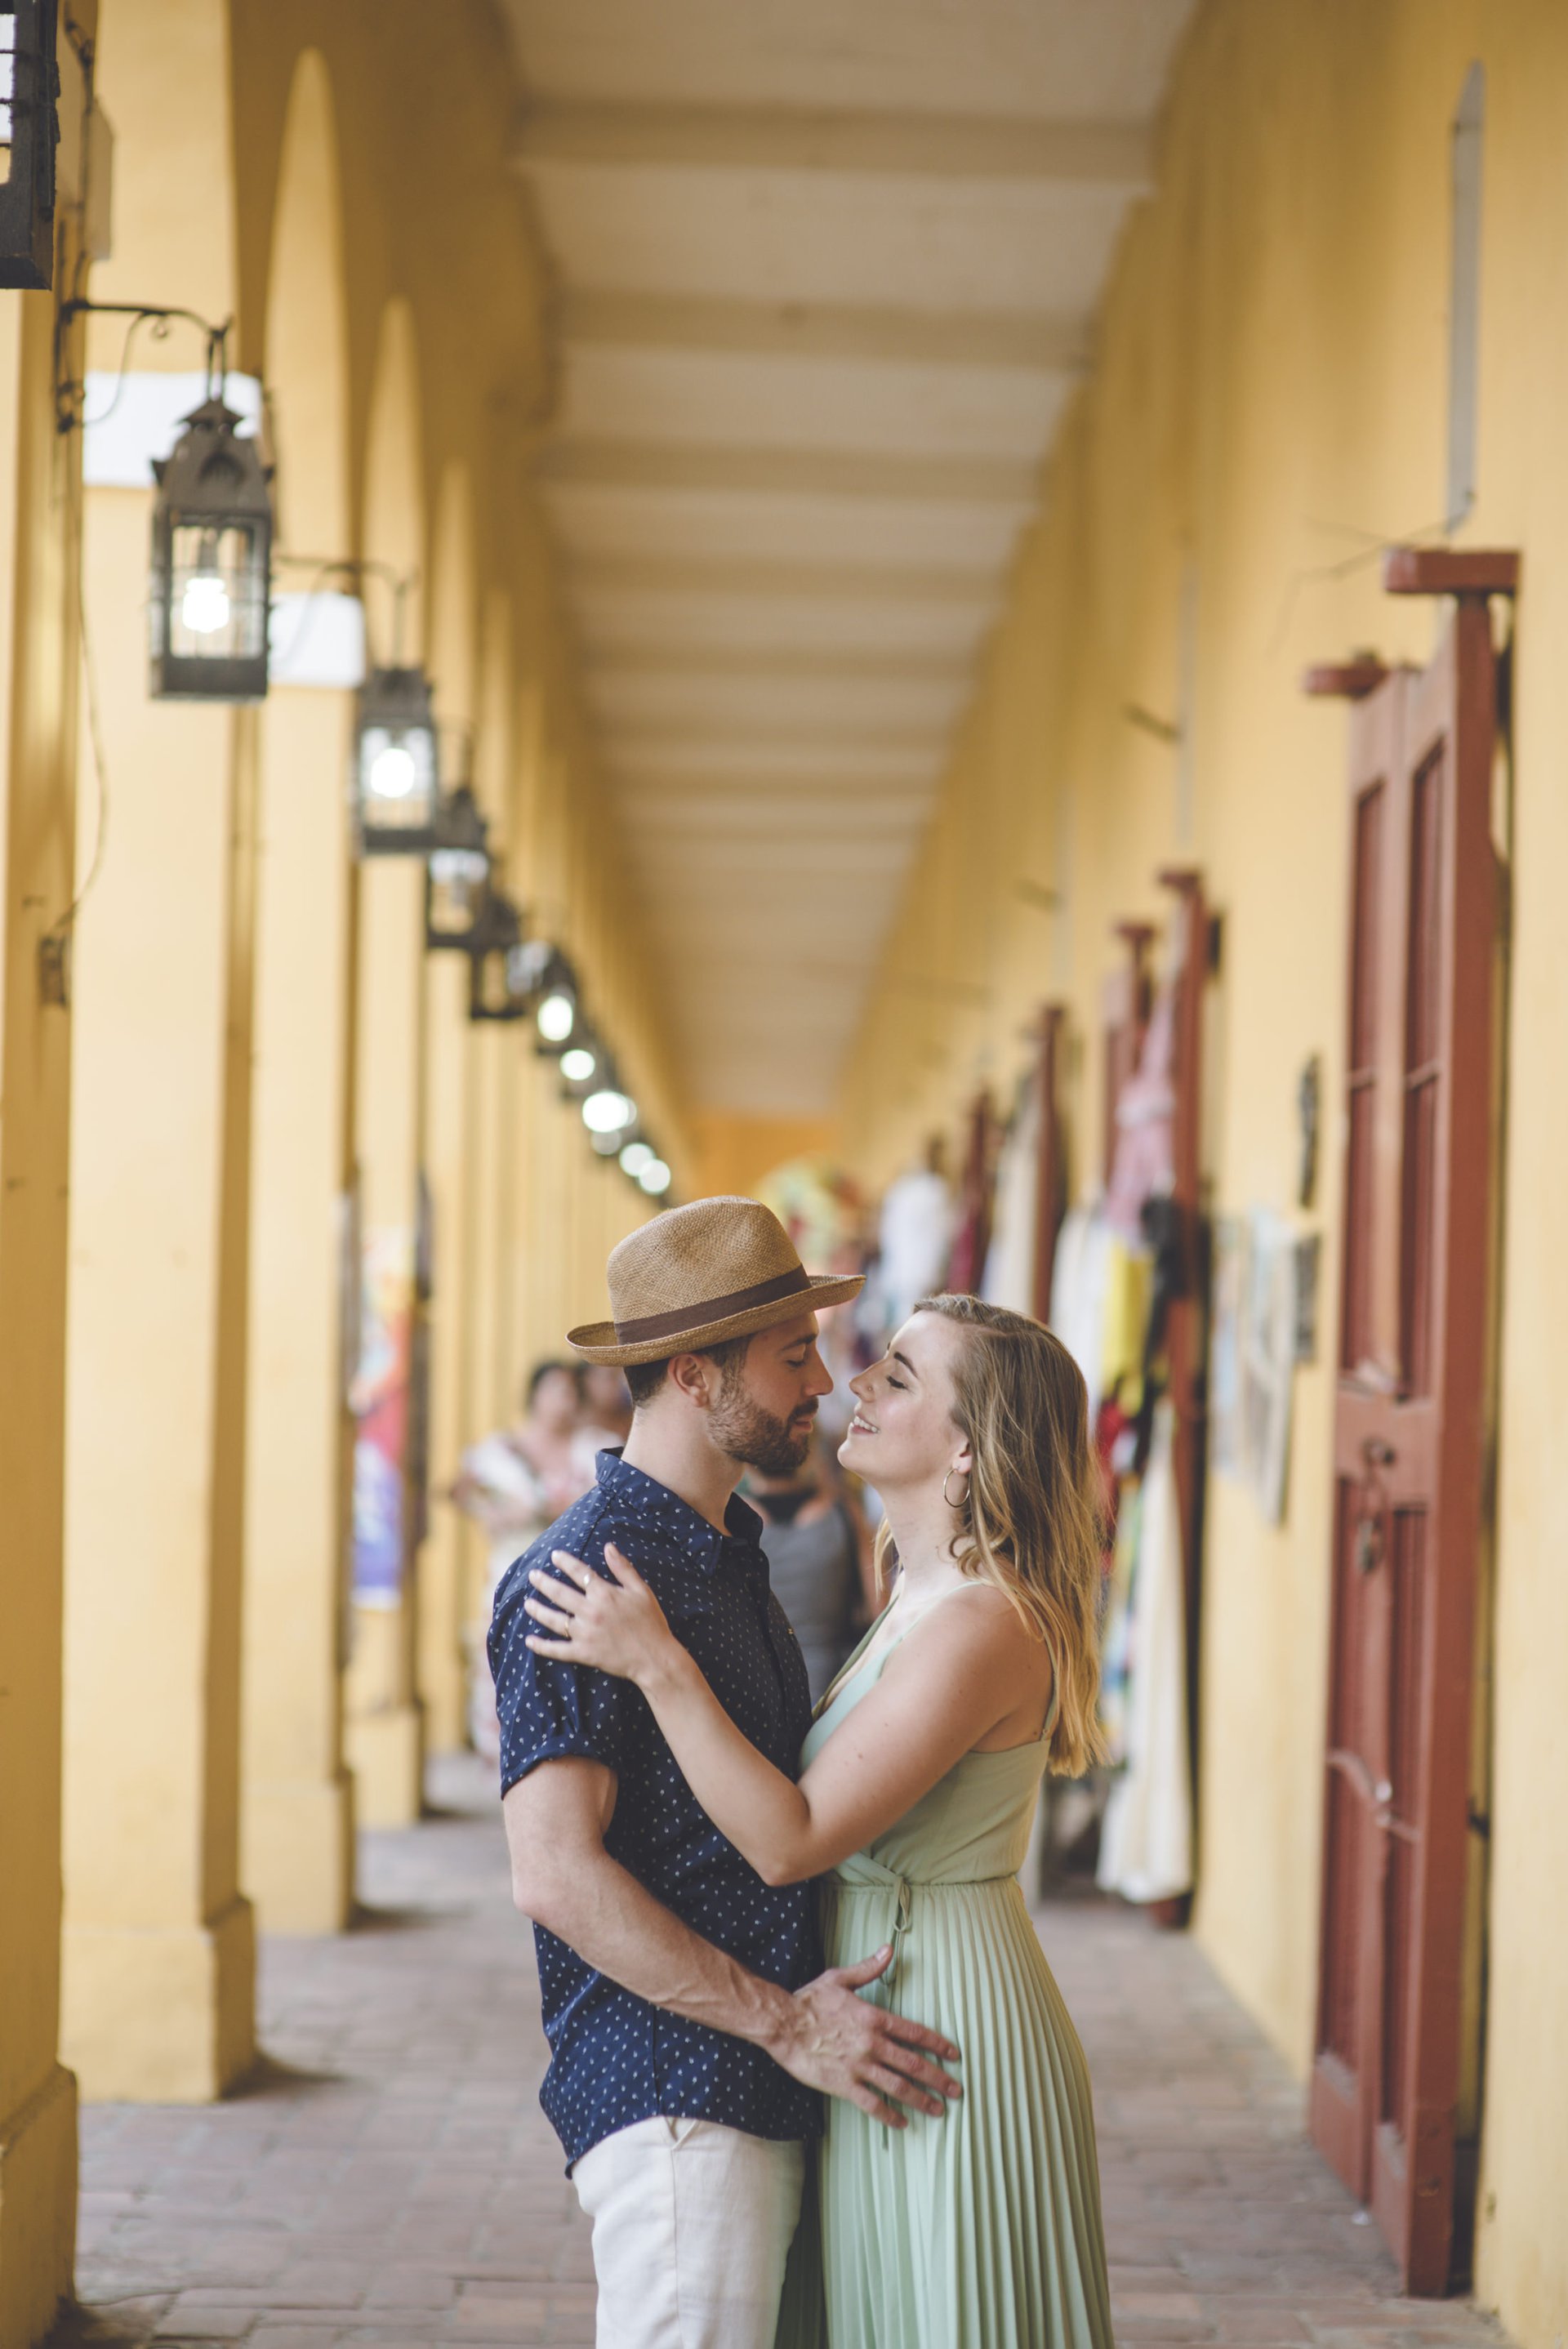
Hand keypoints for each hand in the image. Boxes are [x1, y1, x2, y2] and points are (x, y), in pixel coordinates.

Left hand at [524, 1543, 676, 1687]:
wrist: (654, 1657)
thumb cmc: (651, 1622)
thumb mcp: (641, 1590)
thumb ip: (623, 1568)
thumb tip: (608, 1546)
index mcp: (604, 1593)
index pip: (579, 1572)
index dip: (565, 1562)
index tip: (554, 1556)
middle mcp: (590, 1611)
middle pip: (559, 1593)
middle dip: (543, 1582)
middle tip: (532, 1575)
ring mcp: (584, 1633)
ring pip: (553, 1619)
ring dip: (537, 1610)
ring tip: (527, 1603)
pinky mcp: (583, 1653)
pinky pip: (556, 1649)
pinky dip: (541, 1646)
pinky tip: (529, 1640)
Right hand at [767, 1946, 962, 2128]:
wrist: (783, 2024)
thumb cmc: (810, 2001)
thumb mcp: (840, 1978)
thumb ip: (868, 1968)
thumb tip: (889, 1950)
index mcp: (874, 2018)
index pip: (915, 2032)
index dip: (938, 2044)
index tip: (954, 2054)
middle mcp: (872, 2044)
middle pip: (913, 2063)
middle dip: (938, 2078)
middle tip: (957, 2090)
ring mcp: (859, 2066)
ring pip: (898, 2086)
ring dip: (921, 2099)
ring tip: (938, 2109)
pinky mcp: (844, 2085)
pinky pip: (872, 2104)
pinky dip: (889, 2115)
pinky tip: (902, 2123)